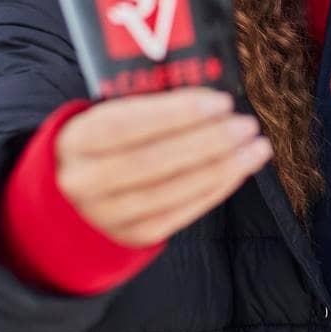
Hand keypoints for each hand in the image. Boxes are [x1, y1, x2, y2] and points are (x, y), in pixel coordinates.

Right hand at [54, 89, 272, 247]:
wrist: (79, 187)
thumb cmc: (109, 137)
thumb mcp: (112, 112)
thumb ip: (150, 102)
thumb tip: (210, 96)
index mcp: (75, 140)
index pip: (125, 124)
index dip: (175, 113)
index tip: (220, 101)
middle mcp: (85, 181)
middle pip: (152, 162)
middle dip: (207, 142)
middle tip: (245, 124)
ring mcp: (108, 214)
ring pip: (171, 192)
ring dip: (221, 168)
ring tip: (255, 147)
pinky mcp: (134, 234)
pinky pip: (181, 214)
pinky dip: (215, 190)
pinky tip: (240, 169)